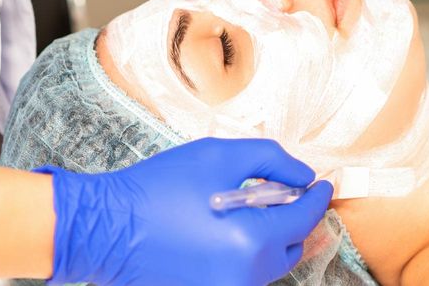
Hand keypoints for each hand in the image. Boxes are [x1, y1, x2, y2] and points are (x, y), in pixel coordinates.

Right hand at [39, 138, 333, 285]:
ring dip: (270, 238)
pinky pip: (243, 275)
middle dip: (294, 218)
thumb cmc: (159, 187)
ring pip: (269, 265)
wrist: (106, 227)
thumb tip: (304, 178)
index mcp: (253, 240)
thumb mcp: (218, 155)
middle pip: (291, 247)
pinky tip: (227, 232)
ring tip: (249, 211)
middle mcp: (245, 276)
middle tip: (284, 193)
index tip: (323, 185)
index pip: (304, 218)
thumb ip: (272, 160)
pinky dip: (245, 254)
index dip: (317, 197)